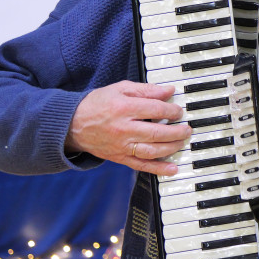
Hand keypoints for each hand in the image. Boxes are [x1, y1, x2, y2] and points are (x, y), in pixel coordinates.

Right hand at [65, 81, 190, 174]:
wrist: (72, 125)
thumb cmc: (97, 104)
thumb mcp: (120, 89)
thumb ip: (145, 90)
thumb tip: (168, 90)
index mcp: (124, 108)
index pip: (156, 110)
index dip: (172, 111)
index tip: (179, 111)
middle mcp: (124, 129)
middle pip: (157, 133)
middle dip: (177, 131)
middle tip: (187, 128)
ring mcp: (122, 146)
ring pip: (152, 150)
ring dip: (172, 147)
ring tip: (182, 141)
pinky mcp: (119, 158)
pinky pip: (141, 165)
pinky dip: (158, 169)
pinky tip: (172, 169)